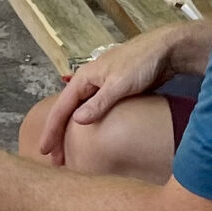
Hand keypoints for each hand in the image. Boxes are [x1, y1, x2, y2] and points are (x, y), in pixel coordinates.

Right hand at [29, 23, 183, 160]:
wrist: (166, 49)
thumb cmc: (141, 63)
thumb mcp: (119, 84)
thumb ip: (98, 103)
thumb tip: (76, 121)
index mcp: (83, 78)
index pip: (61, 108)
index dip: (52, 130)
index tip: (45, 151)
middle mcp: (88, 83)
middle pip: (67, 111)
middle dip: (58, 135)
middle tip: (55, 160)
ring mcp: (101, 87)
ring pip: (79, 112)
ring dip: (71, 132)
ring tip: (68, 153)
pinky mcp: (113, 92)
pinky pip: (93, 112)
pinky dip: (87, 127)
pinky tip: (89, 138)